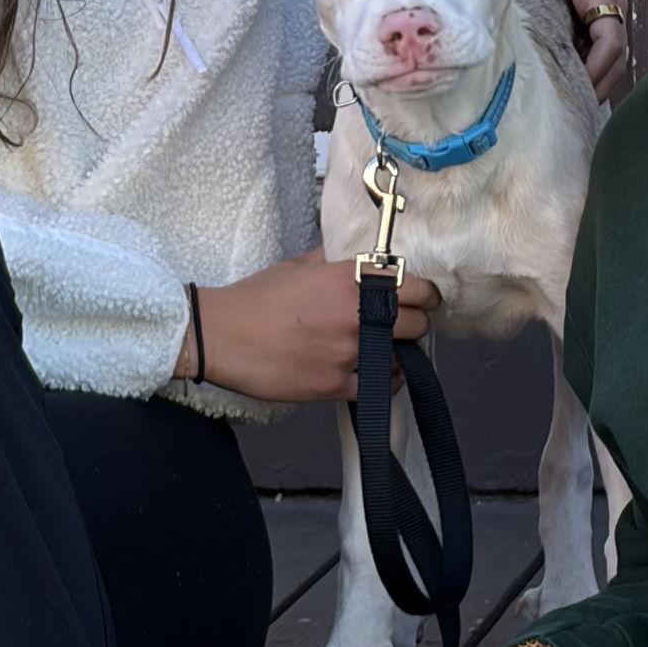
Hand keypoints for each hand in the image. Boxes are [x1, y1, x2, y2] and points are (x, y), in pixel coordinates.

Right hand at [181, 249, 440, 402]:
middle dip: (414, 324)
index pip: (414, 287)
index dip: (426, 295)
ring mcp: (346, 353)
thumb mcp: (298, 266)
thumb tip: (356, 259)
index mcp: (348, 280)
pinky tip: (375, 375)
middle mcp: (354, 315)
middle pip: (416, 324)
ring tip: (382, 350)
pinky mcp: (333, 385)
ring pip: (399, 357)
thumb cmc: (255, 298)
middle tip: (404, 325)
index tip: (426, 299)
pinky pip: (378, 387)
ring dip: (395, 353)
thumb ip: (333, 262)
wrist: (221, 335)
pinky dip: (382, 382)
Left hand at [512, 0, 629, 101]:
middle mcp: (611, 0)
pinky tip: (567, 77)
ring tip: (571, 102)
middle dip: (600, 84)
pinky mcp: (597, 5)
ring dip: (595, 76)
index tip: (578, 90)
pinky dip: (590, 61)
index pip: (612, 44)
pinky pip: (601, 41)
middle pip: (617, 57)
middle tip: (575, 111)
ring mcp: (606, 4)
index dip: (597, 72)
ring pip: (612, 52)